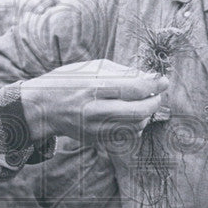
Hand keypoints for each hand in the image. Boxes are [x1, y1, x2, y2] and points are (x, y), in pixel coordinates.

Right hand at [20, 59, 167, 143]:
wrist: (44, 107)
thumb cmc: (69, 81)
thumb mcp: (92, 67)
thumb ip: (122, 72)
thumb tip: (150, 79)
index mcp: (94, 87)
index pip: (134, 88)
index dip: (154, 85)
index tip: (163, 81)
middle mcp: (95, 110)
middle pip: (138, 112)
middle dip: (154, 103)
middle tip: (158, 95)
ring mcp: (95, 129)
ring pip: (135, 127)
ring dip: (145, 115)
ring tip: (142, 104)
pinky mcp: (95, 140)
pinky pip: (125, 136)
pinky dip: (133, 127)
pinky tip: (130, 116)